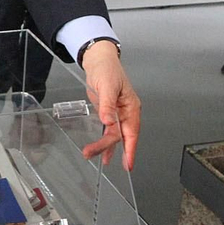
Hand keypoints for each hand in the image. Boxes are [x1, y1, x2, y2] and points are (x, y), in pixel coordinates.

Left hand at [78, 41, 139, 170]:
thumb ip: (108, 105)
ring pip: (113, 136)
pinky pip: (108, 132)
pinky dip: (104, 142)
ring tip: (91, 155)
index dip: (130, 149)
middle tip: (92, 153)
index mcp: (131, 107)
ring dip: (104, 147)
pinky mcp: (108, 114)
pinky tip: (102, 153)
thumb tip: (109, 122)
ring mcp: (117, 114)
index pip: (132, 132)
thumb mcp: (107, 86)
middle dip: (108, 147)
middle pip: (120, 136)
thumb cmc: (107, 69)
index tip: (128, 163)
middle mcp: (126, 113)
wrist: (98, 61)